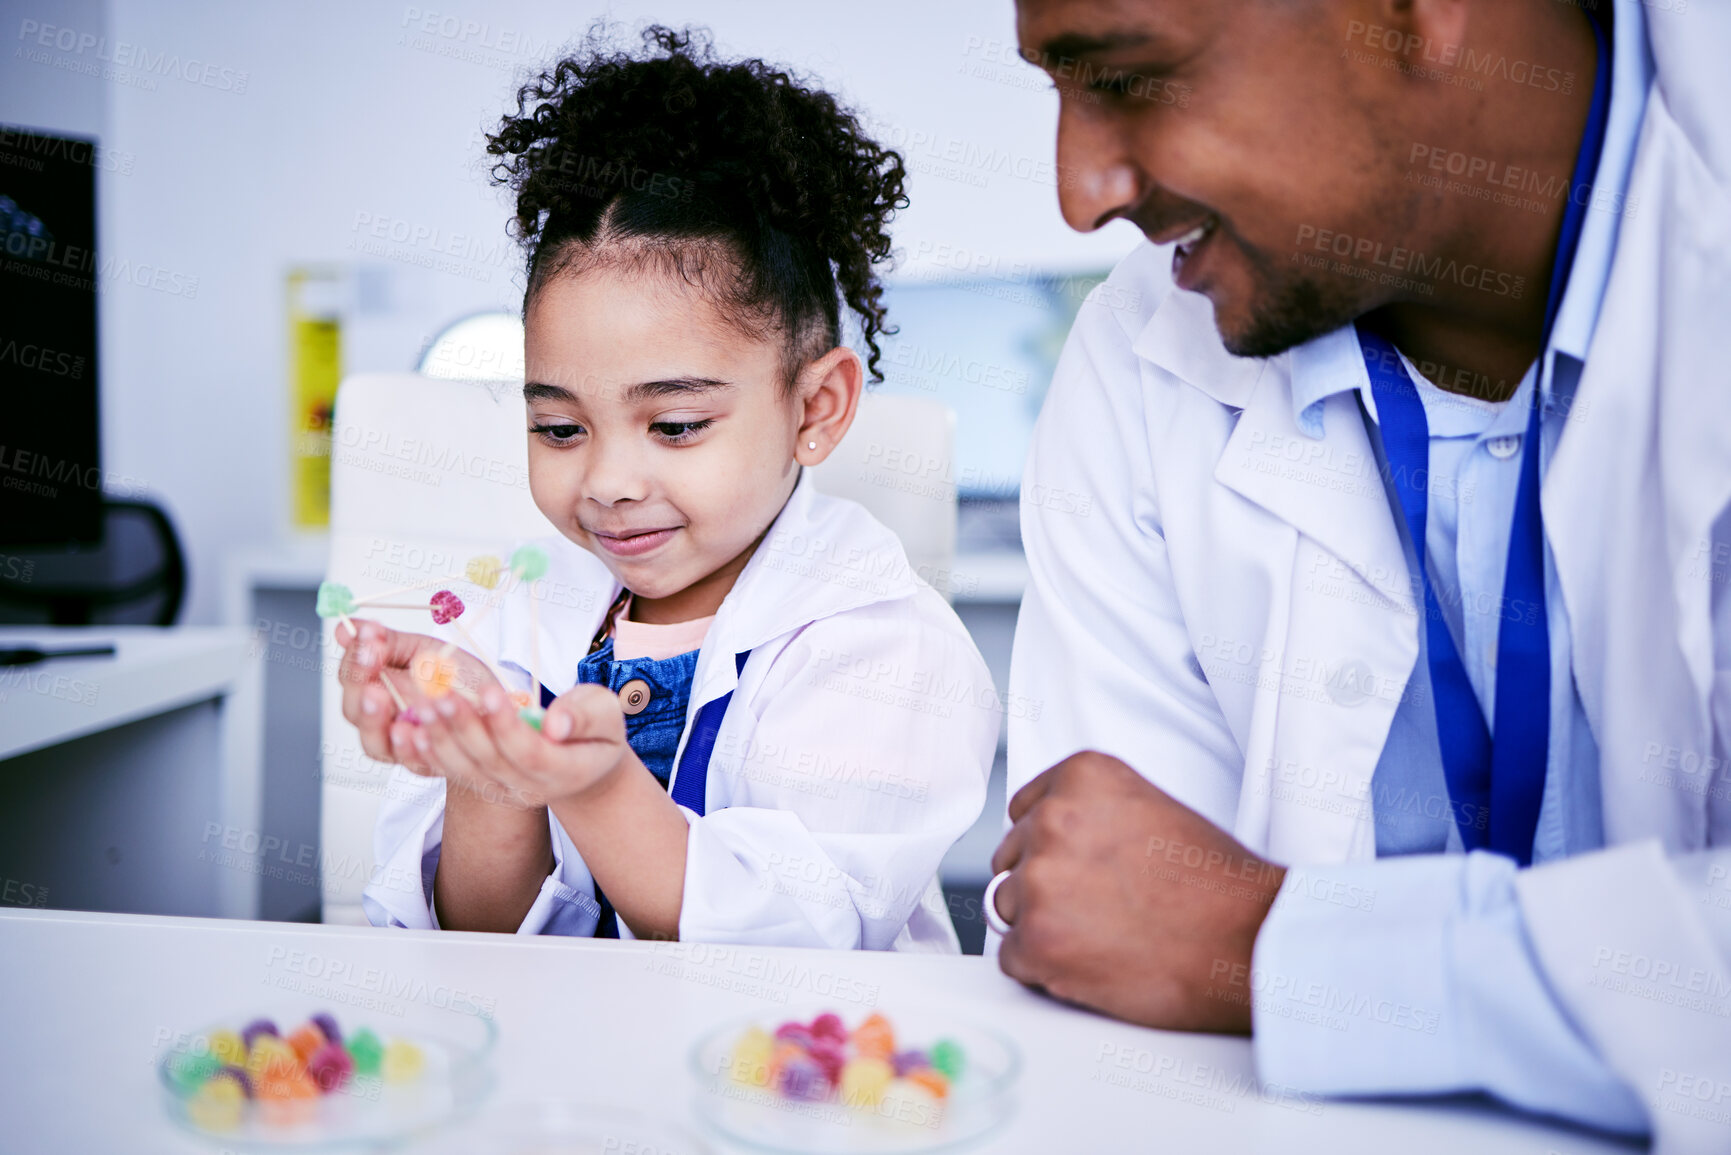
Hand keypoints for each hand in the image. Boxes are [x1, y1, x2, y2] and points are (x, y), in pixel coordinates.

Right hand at [335, 620, 493, 767]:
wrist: (497, 710)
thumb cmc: (458, 679)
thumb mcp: (425, 651)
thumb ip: (389, 642)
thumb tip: (348, 628)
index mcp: (377, 690)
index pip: (351, 676)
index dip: (355, 656)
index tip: (368, 636)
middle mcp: (381, 722)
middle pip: (353, 710)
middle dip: (360, 682)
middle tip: (370, 658)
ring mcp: (401, 747)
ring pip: (374, 742)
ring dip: (374, 717)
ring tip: (379, 694)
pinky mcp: (426, 765)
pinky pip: (411, 760)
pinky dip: (408, 747)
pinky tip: (408, 729)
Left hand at [403, 682, 636, 810]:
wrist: (585, 767)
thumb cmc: (596, 732)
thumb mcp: (606, 714)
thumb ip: (587, 715)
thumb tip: (557, 723)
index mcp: (565, 771)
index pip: (531, 753)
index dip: (508, 725)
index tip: (491, 691)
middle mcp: (531, 789)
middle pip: (490, 761)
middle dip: (464, 727)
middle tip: (442, 694)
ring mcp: (504, 791)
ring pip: (465, 769)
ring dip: (440, 738)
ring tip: (420, 706)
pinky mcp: (484, 785)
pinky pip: (452, 771)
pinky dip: (429, 753)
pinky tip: (410, 730)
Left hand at [989, 751, 1285, 1033]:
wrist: (1250, 940)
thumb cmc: (1213, 884)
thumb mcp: (1148, 807)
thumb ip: (1089, 811)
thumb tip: (1043, 839)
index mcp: (1081, 776)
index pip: (1024, 811)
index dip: (1052, 848)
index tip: (1083, 868)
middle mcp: (1052, 819)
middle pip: (1012, 859)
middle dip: (1045, 886)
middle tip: (1099, 908)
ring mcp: (1040, 880)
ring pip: (1008, 907)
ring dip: (1043, 927)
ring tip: (1104, 936)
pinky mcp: (1036, 941)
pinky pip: (1011, 956)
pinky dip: (1044, 969)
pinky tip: (1093, 964)